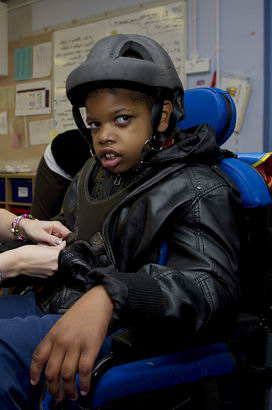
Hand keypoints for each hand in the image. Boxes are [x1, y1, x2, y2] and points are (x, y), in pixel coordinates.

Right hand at [1, 241, 66, 278]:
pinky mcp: (46, 277)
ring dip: (54, 262)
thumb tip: (64, 244)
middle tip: (51, 252)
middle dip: (59, 256)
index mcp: (56, 257)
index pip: (66, 252)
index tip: (61, 247)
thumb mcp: (44, 246)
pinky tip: (42, 263)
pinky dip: (49, 267)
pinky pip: (51, 271)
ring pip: (57, 265)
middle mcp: (55, 266)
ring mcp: (51, 273)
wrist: (17, 263)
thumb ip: (57, 246)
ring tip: (45, 258)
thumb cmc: (27, 253)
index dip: (64, 249)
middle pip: (62, 260)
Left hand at [19, 219, 70, 245]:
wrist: (25, 228)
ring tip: (45, 244)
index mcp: (57, 226)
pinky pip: (55, 243)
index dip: (68, 241)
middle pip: (65, 239)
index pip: (68, 234)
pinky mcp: (53, 237)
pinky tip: (44, 244)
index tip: (62, 248)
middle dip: (58, 245)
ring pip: (59, 242)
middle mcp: (58, 229)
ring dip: (54, 246)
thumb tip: (62, 244)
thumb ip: (52, 240)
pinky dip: (50, 245)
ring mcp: (56, 233)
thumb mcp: (42, 236)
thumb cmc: (32, 229)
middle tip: (49, 246)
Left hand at [30, 286, 112, 400]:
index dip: (35, 372)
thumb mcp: (62, 324)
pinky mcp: (91, 347)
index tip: (35, 383)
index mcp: (53, 334)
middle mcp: (62, 341)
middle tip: (57, 396)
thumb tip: (56, 361)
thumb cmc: (82, 312)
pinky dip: (83, 384)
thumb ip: (57, 340)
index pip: (38, 356)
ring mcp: (76, 345)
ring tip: (70, 397)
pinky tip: (83, 390)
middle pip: (52, 371)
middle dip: (53, 388)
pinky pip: (84, 371)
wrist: (99, 301)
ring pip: (67, 375)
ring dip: (68, 390)